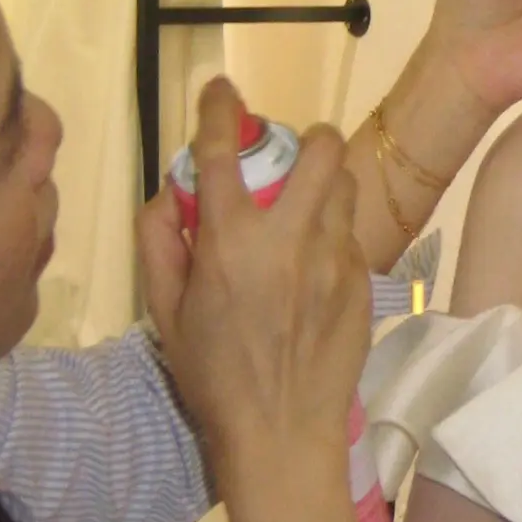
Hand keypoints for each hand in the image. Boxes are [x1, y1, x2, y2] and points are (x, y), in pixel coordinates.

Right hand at [138, 78, 370, 483]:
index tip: (221, 88)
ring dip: (327, 183)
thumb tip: (169, 197)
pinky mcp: (362, 283)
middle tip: (293, 156)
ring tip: (308, 207)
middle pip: (321, 148)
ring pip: (347, 186)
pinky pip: (352, 236)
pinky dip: (333, 235)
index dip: (219, 108)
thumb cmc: (213, 378)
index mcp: (230, 242)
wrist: (282, 434)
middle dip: (308, 137)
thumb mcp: (166, 314)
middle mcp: (288, 238)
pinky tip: (316, 266)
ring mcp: (333, 259)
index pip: (220, 151)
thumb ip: (159, 245)